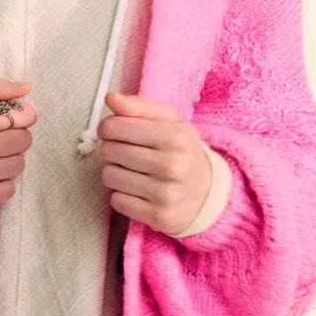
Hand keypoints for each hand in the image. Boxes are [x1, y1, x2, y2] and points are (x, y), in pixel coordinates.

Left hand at [96, 92, 211, 234]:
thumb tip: (110, 98)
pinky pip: (117, 201)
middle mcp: (172, 165)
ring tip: (133, 172)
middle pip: (109, 151)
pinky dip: (122, 195)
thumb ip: (139, 107)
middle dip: (112, 150)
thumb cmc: (181, 151)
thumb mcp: (169, 122)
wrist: (208, 192)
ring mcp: (166, 194)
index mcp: (176, 136)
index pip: (114, 126)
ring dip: (116, 173)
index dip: (107, 128)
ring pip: (109, 176)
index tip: (113, 132)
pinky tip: (138, 191)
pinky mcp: (159, 217)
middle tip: (127, 153)